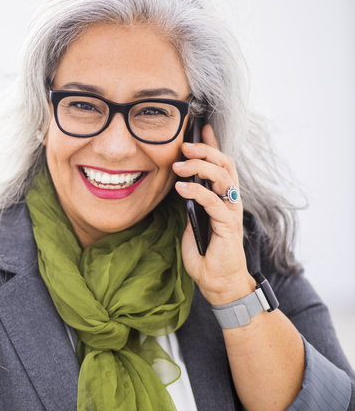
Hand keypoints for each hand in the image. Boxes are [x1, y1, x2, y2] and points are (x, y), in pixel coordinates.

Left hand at [173, 124, 255, 304]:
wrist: (217, 282)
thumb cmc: (205, 255)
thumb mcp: (191, 223)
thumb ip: (189, 205)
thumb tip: (179, 186)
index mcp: (223, 198)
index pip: (221, 164)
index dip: (212, 144)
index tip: (200, 127)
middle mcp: (231, 201)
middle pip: (225, 165)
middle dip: (206, 150)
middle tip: (184, 145)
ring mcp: (231, 212)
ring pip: (223, 178)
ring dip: (200, 167)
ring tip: (179, 164)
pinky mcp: (228, 225)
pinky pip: (214, 201)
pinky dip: (197, 190)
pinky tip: (182, 187)